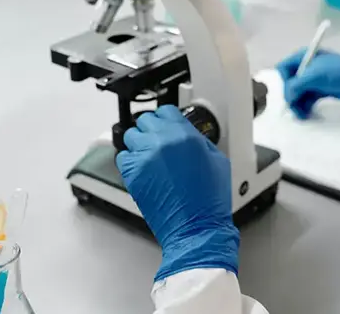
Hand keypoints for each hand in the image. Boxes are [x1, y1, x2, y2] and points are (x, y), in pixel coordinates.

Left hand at [116, 105, 238, 281]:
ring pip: (130, 136)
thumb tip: (186, 134)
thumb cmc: (209, 201)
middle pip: (144, 120)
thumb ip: (198, 140)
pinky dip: (130, 161)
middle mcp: (162, 142)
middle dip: (151, 130)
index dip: (166, 119)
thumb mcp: (217, 159)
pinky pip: (122, 157)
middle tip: (157, 142)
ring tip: (149, 157)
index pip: (165, 111)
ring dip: (139, 143)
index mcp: (184, 135)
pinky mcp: (132, 174)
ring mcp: (144, 158)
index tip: (166, 125)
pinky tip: (142, 169)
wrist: (196, 228)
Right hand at [276, 49, 339, 118]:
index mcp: (304, 57)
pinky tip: (306, 113)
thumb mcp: (314, 76)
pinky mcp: (320, 90)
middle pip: (289, 84)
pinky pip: (306, 99)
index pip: (283, 68)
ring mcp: (313, 80)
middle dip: (291, 96)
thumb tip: (287, 98)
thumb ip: (296, 85)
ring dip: (297, 104)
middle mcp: (307, 67)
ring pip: (297, 93)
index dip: (284, 81)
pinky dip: (304, 106)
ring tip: (302, 115)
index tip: (291, 92)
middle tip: (295, 109)